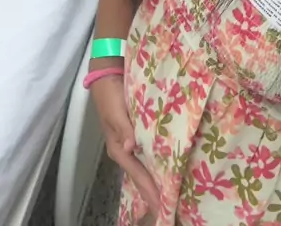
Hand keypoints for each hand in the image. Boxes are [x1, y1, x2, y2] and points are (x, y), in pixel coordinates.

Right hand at [91, 75, 159, 216]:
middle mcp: (124, 148)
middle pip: (141, 175)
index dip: (150, 189)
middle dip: (153, 191)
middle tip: (169, 207)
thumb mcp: (116, 110)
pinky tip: (169, 165)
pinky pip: (148, 152)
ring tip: (172, 192)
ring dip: (157, 178)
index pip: (137, 173)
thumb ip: (124, 128)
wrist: (108, 74)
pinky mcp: (137, 132)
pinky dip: (157, 161)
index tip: (162, 204)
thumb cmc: (111, 93)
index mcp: (118, 148)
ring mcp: (130, 141)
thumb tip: (131, 148)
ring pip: (145, 165)